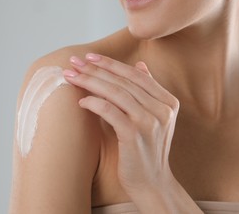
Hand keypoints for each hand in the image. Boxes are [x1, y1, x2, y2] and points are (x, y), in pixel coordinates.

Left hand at [63, 53, 179, 193]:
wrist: (152, 182)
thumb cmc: (146, 149)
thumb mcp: (153, 118)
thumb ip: (148, 91)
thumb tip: (140, 65)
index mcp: (167, 102)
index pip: (135, 75)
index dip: (111, 63)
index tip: (90, 57)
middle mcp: (162, 109)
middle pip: (123, 81)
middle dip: (95, 69)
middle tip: (74, 61)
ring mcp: (149, 122)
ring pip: (116, 93)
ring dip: (90, 82)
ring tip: (71, 76)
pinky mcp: (135, 135)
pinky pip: (110, 111)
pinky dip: (94, 103)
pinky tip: (82, 101)